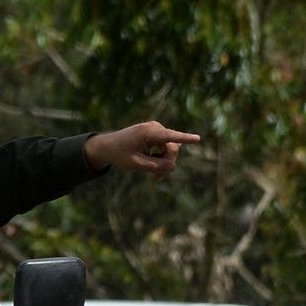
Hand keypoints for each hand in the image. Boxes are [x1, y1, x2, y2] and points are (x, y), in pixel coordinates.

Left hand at [84, 121, 199, 176]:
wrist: (108, 146)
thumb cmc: (120, 154)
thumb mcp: (136, 164)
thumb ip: (155, 166)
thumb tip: (173, 166)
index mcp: (147, 133)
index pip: (170, 137)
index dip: (185, 139)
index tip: (198, 139)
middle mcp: (155, 128)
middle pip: (172, 148)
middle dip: (167, 163)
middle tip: (157, 178)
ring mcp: (156, 130)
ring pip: (170, 149)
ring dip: (164, 161)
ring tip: (154, 174)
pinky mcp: (156, 134)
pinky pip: (166, 147)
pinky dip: (161, 157)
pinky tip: (153, 163)